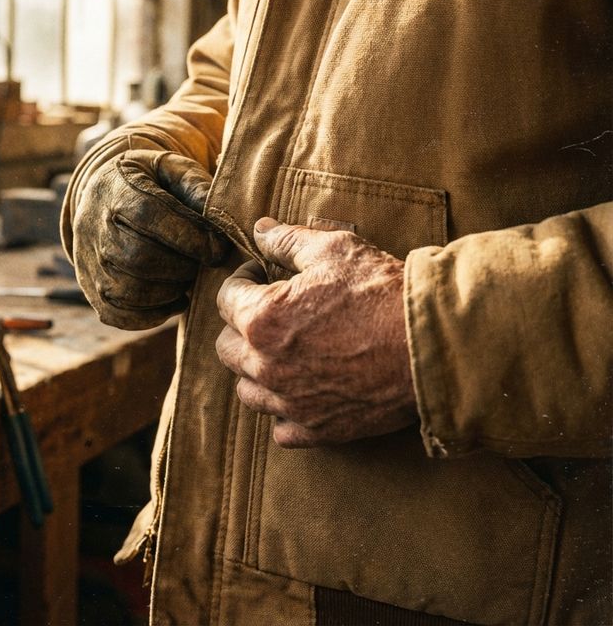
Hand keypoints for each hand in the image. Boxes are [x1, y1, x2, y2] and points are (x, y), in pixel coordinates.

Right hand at [71, 149, 228, 329]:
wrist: (100, 195)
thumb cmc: (147, 182)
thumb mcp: (170, 169)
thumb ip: (195, 187)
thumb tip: (219, 221)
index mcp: (117, 191)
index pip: (149, 217)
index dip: (191, 238)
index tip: (218, 247)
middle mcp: (95, 228)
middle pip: (140, 259)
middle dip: (183, 268)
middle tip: (201, 264)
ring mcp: (90, 262)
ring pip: (131, 292)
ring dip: (170, 292)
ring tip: (186, 278)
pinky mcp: (91, 289)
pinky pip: (120, 315)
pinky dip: (154, 315)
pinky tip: (174, 299)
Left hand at [215, 218, 416, 446]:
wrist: (433, 345)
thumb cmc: (383, 293)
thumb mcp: (334, 250)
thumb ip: (287, 240)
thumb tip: (260, 230)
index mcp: (262, 320)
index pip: (226, 299)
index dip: (243, 279)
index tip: (261, 273)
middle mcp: (266, 367)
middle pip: (227, 348)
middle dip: (240, 325)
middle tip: (269, 310)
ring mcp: (290, 403)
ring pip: (247, 390)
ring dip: (256, 368)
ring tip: (281, 350)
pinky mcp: (318, 429)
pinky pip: (280, 428)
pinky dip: (284, 411)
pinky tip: (300, 390)